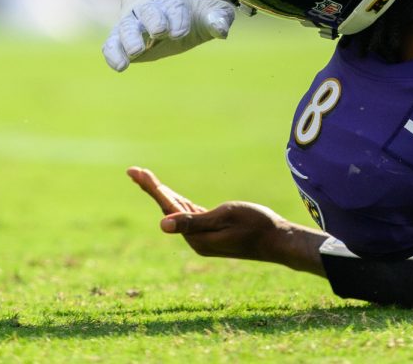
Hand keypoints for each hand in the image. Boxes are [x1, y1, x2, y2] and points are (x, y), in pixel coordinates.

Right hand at [102, 0, 237, 71]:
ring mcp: (132, 24)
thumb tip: (222, 30)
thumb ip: (219, 18)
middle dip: (154, 21)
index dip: (177, 19)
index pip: (175, 8)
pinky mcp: (119, 39)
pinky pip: (111, 44)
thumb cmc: (189, 14)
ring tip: (135, 51)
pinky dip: (113, 53)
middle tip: (159, 32)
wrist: (160, 6)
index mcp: (173, 3)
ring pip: (126, 27)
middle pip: (148, 12)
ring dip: (129, 39)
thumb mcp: (210, 12)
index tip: (181, 32)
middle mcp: (150, 11)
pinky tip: (120, 66)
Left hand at [128, 166, 293, 263]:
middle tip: (134, 171)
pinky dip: (179, 203)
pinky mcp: (214, 233)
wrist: (278, 241)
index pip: (168, 206)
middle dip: (152, 188)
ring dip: (163, 195)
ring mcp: (204, 237)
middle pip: (168, 208)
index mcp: (195, 236)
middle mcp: (195, 239)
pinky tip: (174, 199)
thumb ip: (193, 221)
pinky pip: (190, 215)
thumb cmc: (256, 225)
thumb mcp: (224, 218)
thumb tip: (163, 224)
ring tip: (147, 180)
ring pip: (178, 211)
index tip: (135, 171)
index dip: (151, 187)